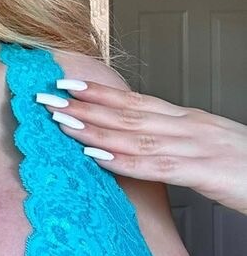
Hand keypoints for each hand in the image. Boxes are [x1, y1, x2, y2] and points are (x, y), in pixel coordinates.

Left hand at [36, 80, 246, 215]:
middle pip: (127, 112)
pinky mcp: (205, 171)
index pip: (137, 101)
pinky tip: (95, 156)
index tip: (67, 84)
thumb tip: (138, 145)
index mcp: (190, 119)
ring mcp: (197, 146)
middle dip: (83, 104)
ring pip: (134, 133)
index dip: (100, 92)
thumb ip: (175, 145)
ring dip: (92, 127)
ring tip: (59, 121)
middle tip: (46, 97)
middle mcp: (190, 125)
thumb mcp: (209, 150)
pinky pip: (155, 164)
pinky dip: (122, 159)